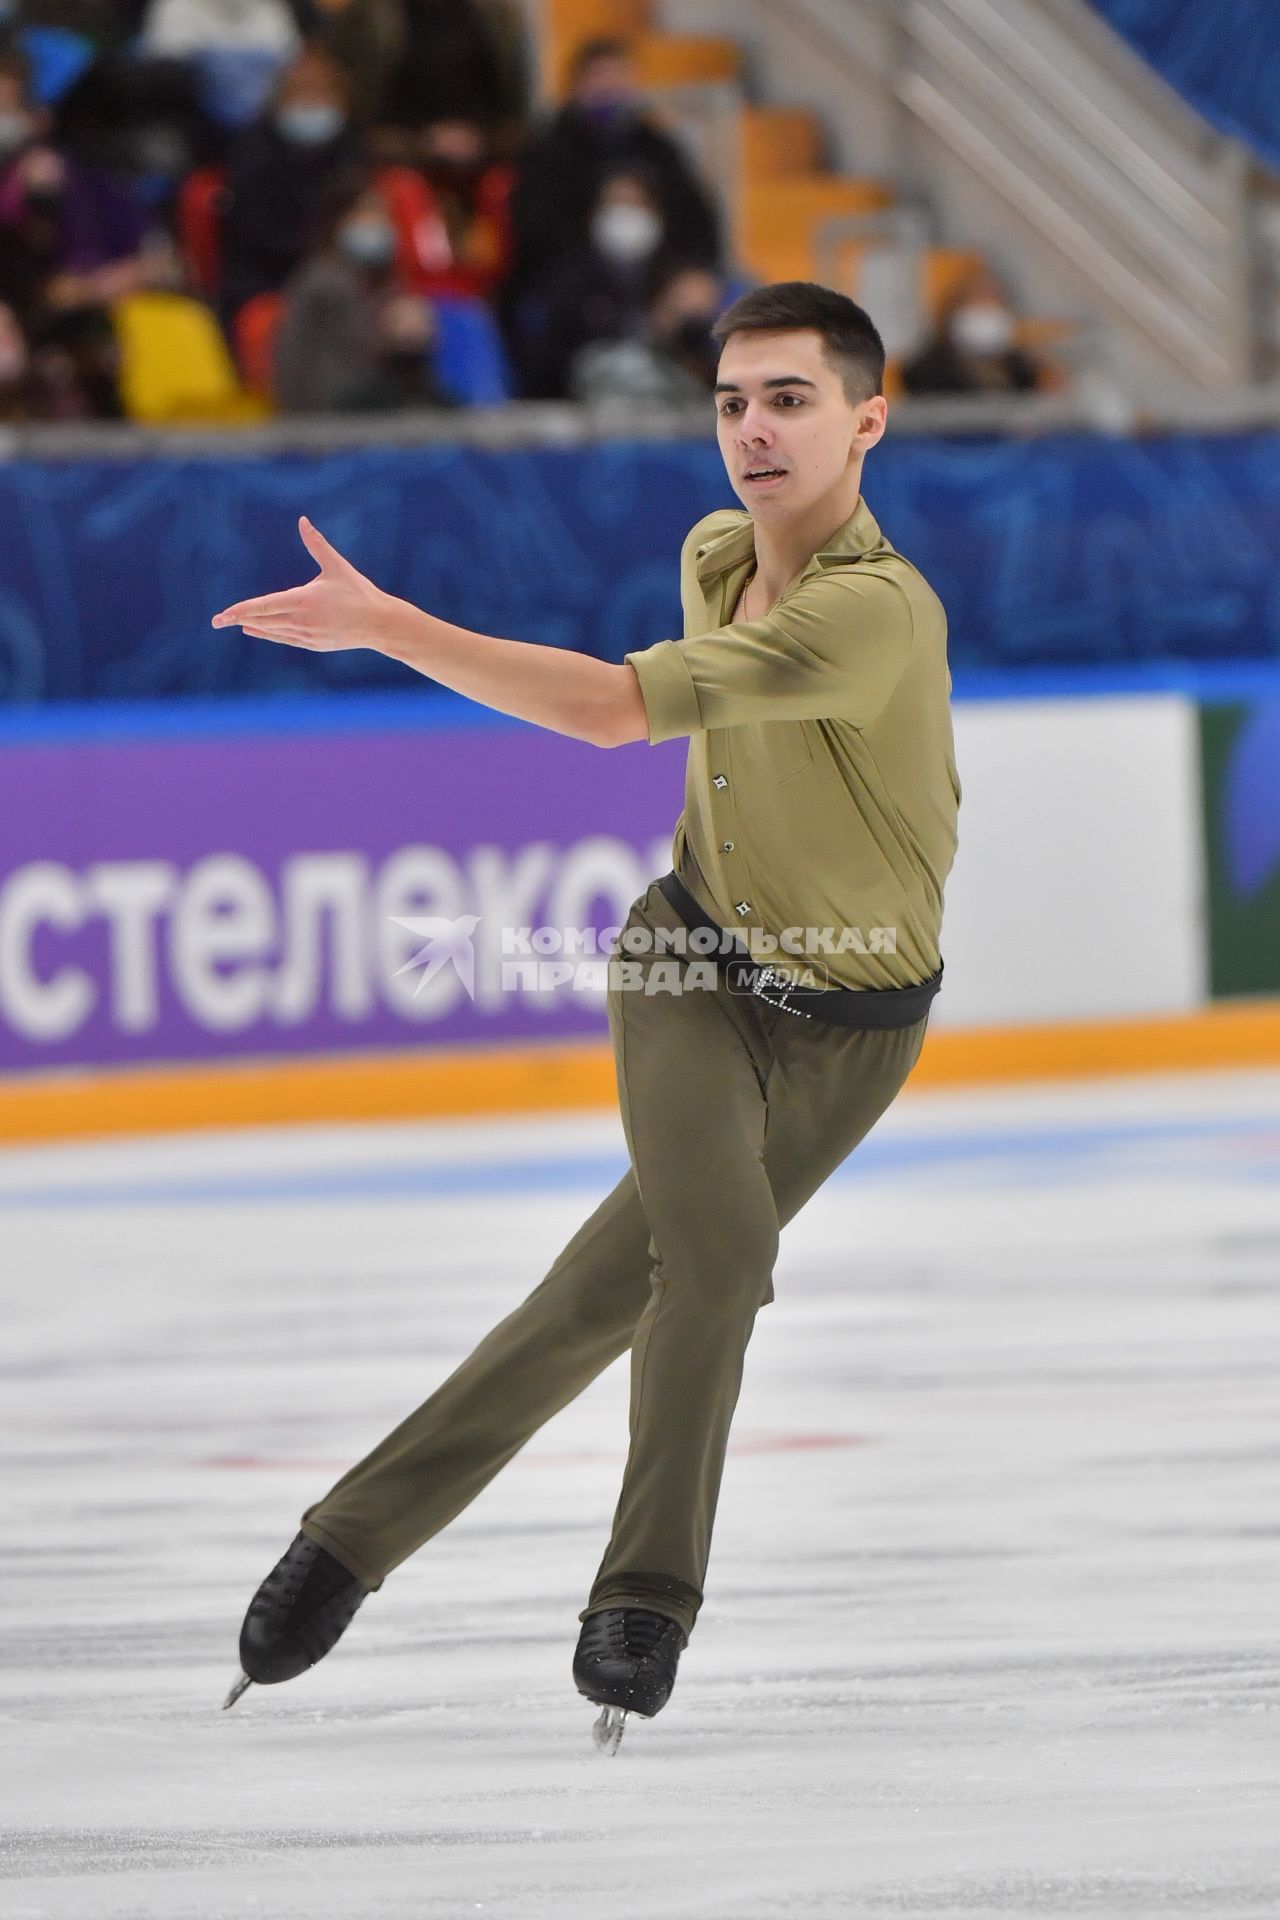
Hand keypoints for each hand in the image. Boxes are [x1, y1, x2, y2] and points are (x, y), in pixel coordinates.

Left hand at [212, 518, 394, 652]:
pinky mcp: (314, 644)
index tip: (221, 616)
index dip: (239, 611)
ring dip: (253, 626)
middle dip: (239, 619)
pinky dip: (269, 634)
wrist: (380, 624)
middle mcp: (301, 621)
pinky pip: (285, 638)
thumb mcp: (336, 566)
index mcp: (303, 600)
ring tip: (236, 623)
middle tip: (217, 621)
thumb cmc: (359, 592)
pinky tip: (256, 630)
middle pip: (263, 620)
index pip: (263, 606)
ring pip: (272, 631)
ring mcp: (307, 635)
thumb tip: (302, 520)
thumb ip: (316, 544)